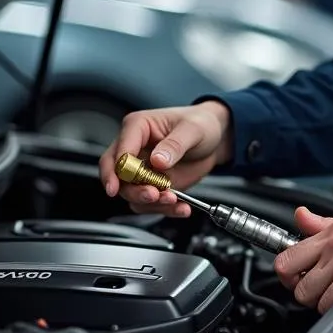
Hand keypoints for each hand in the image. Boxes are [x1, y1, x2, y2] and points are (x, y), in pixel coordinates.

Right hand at [98, 101, 233, 217]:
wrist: (215, 140)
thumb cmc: (201, 124)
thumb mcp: (193, 129)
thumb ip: (175, 144)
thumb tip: (157, 160)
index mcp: (138, 127)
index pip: (120, 150)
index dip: (117, 169)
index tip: (119, 185)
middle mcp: (134, 149)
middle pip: (118, 175)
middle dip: (132, 190)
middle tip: (153, 195)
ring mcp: (142, 170)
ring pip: (131, 193)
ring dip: (151, 202)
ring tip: (174, 200)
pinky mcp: (152, 185)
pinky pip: (149, 203)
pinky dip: (164, 209)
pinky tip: (181, 207)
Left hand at [274, 207, 332, 313]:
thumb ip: (325, 225)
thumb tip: (300, 216)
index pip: (288, 251)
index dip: (290, 271)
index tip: (298, 277)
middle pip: (289, 273)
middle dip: (301, 287)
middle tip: (321, 290)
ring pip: (306, 294)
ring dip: (321, 301)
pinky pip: (326, 307)